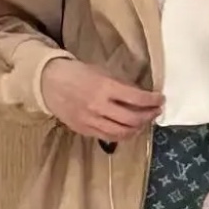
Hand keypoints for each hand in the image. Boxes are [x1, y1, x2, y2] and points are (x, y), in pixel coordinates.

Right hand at [41, 58, 163, 140]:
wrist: (48, 83)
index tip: (160, 99)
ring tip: (144, 122)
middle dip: (149, 116)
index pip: (136, 98)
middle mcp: (98, 106)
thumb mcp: (100, 71)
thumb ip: (120, 84)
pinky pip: (109, 137)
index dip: (152, 100)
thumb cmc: (76, 73)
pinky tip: (129, 129)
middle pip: (132, 119)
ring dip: (138, 128)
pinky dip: (123, 135)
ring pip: (122, 132)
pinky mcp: (84, 130)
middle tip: (155, 111)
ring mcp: (91, 121)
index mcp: (104, 87)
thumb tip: (141, 95)